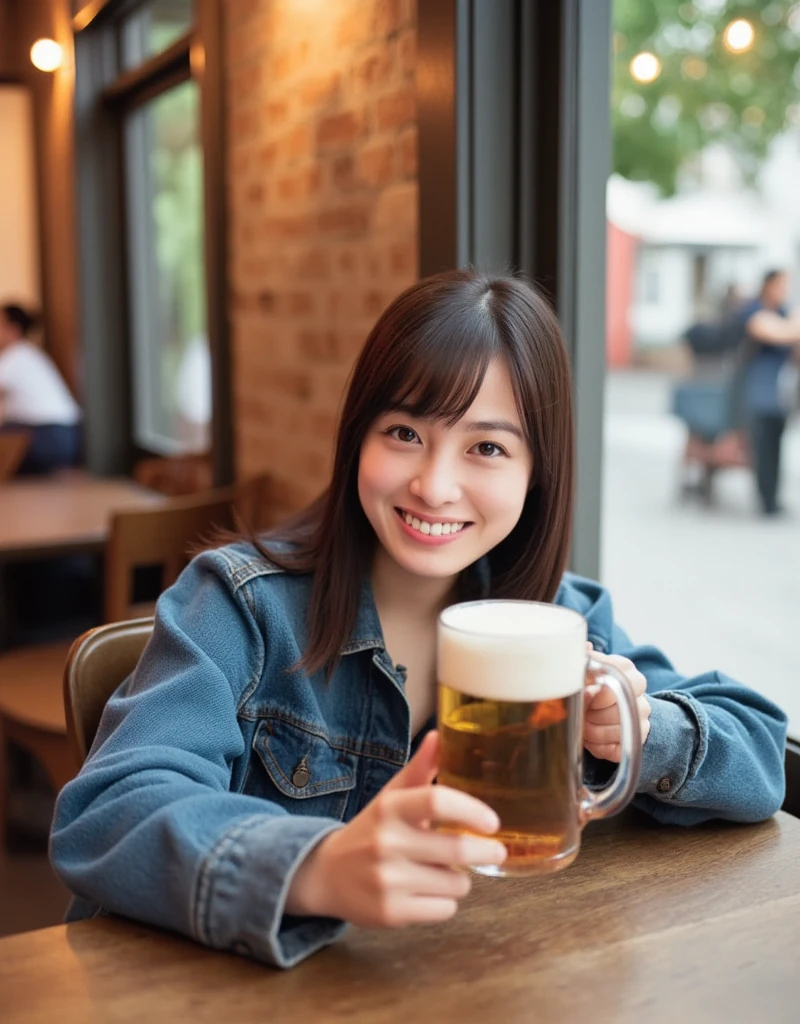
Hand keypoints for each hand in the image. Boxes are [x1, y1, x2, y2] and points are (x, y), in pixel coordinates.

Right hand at [285, 730, 505, 926]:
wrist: (326, 874)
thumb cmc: (371, 830)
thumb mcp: (391, 797)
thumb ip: (419, 769)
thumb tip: (440, 735)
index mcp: (390, 808)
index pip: (437, 802)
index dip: (471, 811)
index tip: (493, 822)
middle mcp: (386, 842)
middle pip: (457, 849)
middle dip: (485, 852)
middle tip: (496, 851)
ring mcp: (387, 880)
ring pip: (455, 883)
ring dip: (459, 878)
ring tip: (443, 870)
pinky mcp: (390, 913)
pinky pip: (444, 910)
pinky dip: (445, 902)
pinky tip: (427, 891)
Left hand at [584, 647, 650, 762]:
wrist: (613, 712)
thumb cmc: (595, 689)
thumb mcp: (589, 672)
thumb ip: (585, 660)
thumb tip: (585, 648)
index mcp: (629, 673)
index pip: (618, 677)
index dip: (596, 688)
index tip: (585, 691)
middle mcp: (641, 697)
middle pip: (614, 706)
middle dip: (591, 711)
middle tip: (582, 710)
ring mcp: (642, 721)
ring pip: (613, 730)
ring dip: (590, 730)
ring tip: (583, 725)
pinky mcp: (637, 742)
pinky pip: (614, 748)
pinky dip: (596, 746)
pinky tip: (591, 739)